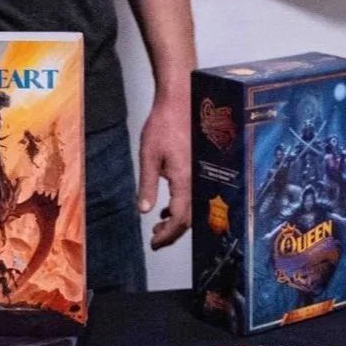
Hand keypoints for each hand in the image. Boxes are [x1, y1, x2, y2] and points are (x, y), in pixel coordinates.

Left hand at [137, 95, 191, 248]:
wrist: (181, 101)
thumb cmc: (164, 124)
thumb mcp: (148, 156)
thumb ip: (148, 185)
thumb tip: (144, 211)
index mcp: (185, 180)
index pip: (179, 219)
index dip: (167, 236)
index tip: (154, 244)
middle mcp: (197, 179)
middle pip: (189, 219)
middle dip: (172, 233)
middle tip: (155, 240)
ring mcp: (201, 173)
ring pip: (193, 209)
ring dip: (177, 221)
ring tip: (159, 225)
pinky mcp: (200, 167)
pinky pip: (194, 196)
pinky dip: (181, 207)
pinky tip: (167, 206)